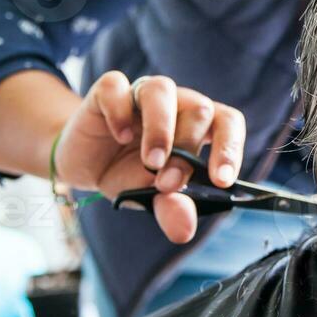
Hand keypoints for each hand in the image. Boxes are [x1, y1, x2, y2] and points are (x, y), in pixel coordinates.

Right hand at [53, 72, 245, 242]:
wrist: (86, 167)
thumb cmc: (130, 175)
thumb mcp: (151, 198)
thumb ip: (171, 209)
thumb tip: (184, 229)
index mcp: (198, 126)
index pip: (228, 123)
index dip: (230, 148)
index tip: (222, 181)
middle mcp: (176, 103)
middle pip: (199, 110)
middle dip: (187, 150)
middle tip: (168, 183)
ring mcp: (142, 93)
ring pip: (162, 90)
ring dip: (160, 129)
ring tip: (151, 162)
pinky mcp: (107, 92)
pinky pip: (116, 87)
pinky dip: (119, 111)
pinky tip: (119, 136)